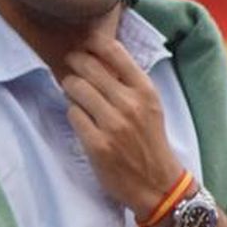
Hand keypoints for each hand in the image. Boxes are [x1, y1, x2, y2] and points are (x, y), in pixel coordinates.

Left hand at [62, 35, 181, 217]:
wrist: (157, 184)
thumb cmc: (150, 140)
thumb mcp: (150, 106)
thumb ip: (129, 82)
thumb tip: (99, 56)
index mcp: (145, 91)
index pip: (115, 52)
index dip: (94, 43)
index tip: (86, 43)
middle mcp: (129, 104)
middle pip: (89, 67)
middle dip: (75, 62)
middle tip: (70, 63)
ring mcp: (112, 125)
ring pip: (76, 88)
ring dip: (70, 86)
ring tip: (72, 89)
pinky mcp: (97, 144)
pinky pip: (73, 114)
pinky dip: (73, 112)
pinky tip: (79, 115)